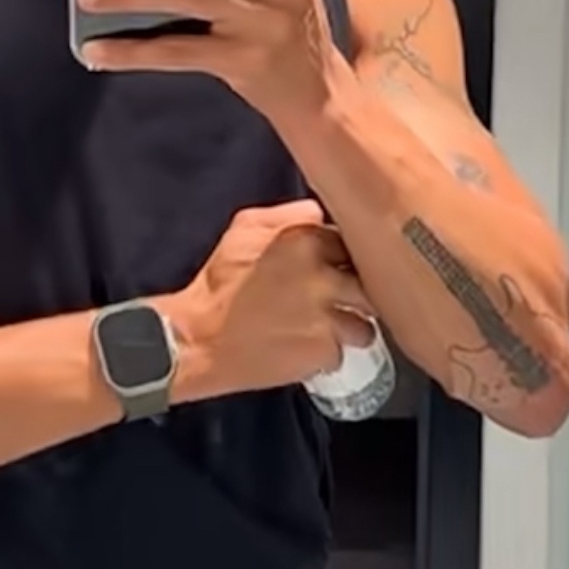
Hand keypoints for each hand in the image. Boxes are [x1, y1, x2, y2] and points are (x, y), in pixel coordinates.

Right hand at [160, 200, 376, 404]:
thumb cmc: (219, 283)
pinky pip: (341, 353)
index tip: (337, 269)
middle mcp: (322, 277)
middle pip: (369, 284)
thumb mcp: (243, 229)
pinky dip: (327, 354)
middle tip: (339, 300)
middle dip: (356, 294)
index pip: (353, 243)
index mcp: (305, 240)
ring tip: (327, 330)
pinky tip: (306, 347)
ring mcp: (326, 318)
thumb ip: (287, 215)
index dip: (345, 259)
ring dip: (350, 329)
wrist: (199, 338)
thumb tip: (320, 213)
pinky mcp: (322, 353)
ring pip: (365, 325)